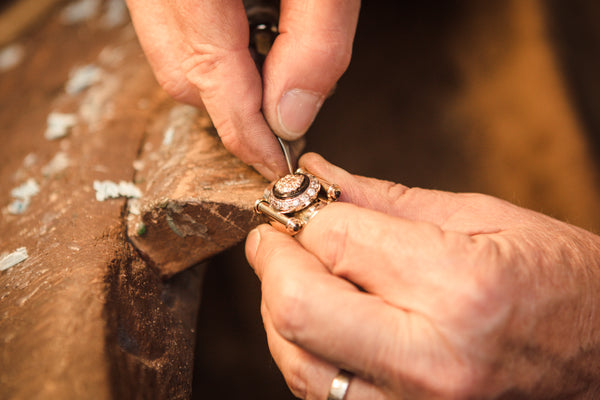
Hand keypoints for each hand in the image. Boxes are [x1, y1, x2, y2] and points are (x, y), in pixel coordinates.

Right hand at [125, 1, 359, 179]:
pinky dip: (214, 51)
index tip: (276, 167)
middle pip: (182, 76)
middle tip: (286, 113)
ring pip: (174, 59)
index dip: (247, 134)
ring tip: (274, 58)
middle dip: (237, 109)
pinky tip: (251, 36)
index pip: (208, 77)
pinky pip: (174, 34)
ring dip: (225, 78)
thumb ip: (314, 44)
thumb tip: (292, 118)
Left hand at [246, 153, 599, 398]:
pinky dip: (305, 347)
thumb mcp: (480, 217)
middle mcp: (431, 360)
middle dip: (272, 260)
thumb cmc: (555, 278)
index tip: (295, 202)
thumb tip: (317, 175)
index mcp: (459, 288)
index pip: (333, 241)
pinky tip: (326, 317)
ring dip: (281, 306)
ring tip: (306, 273)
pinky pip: (319, 390)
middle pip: (295, 307)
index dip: (300, 214)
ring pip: (294, 358)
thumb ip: (384, 200)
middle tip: (280, 234)